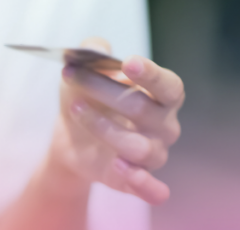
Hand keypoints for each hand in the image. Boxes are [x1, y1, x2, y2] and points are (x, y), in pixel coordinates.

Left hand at [46, 37, 184, 204]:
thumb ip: (92, 51)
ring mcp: (152, 155)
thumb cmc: (87, 96)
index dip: (151, 75)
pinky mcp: (135, 181)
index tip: (127, 63)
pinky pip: (152, 190)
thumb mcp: (83, 69)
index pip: (169, 86)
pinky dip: (143, 183)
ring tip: (75, 109)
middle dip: (102, 89)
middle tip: (70, 75)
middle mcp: (164, 126)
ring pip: (137, 146)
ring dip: (101, 126)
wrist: (69, 135)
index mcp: (161, 97)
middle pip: (142, 109)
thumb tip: (98, 49)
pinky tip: (121, 167)